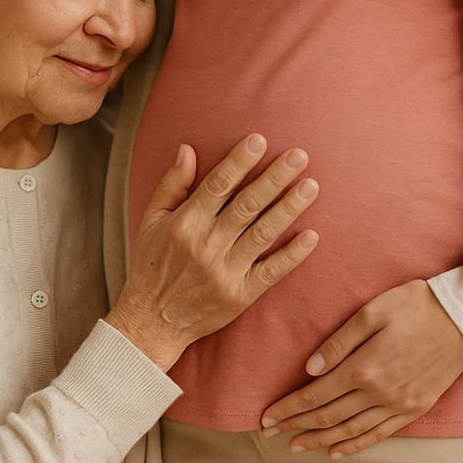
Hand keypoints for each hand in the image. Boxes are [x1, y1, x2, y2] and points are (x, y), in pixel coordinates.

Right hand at [106, 135, 320, 369]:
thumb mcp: (151, 222)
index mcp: (184, 224)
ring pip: (263, 233)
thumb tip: (186, 149)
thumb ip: (172, 185)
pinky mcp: (240, 295)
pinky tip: (312, 236)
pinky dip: (292, 255)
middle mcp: (205, 245)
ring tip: (312, 186)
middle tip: (299, 155)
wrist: (151, 322)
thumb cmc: (151, 266)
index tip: (260, 140)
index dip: (239, 162)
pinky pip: (270, 272)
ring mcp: (224, 272)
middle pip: (247, 205)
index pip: (217, 185)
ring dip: (289, 208)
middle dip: (275, 177)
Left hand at [259, 279, 462, 456]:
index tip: (265, 417)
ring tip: (295, 447)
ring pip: (350, 430)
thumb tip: (309, 370)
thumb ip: (338, 343)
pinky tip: (336, 452)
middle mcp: (379, 393)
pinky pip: (380, 434)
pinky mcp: (415, 408)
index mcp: (363, 367)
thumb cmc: (415, 305)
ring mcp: (399, 404)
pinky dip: (356, 445)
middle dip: (295, 426)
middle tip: (269, 434)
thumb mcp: (371, 312)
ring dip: (319, 440)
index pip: (314, 395)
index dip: (287, 408)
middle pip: (327, 416)